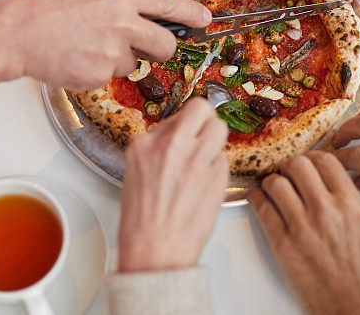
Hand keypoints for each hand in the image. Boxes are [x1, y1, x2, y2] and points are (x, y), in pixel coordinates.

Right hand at [0, 0, 211, 90]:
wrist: (16, 31)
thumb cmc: (49, 10)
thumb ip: (126, 5)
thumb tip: (153, 20)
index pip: (171, 5)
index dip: (192, 15)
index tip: (205, 20)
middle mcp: (123, 21)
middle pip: (166, 45)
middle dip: (161, 50)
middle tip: (144, 46)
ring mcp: (113, 50)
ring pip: (136, 63)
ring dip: (121, 59)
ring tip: (90, 45)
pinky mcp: (101, 74)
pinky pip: (112, 76)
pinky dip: (99, 71)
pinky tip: (78, 57)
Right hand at [117, 98, 228, 272]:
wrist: (156, 250)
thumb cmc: (143, 221)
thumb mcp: (136, 174)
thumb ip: (157, 150)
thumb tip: (176, 136)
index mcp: (145, 144)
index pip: (175, 115)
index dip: (183, 126)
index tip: (186, 133)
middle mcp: (172, 145)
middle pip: (201, 109)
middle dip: (204, 119)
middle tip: (202, 134)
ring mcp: (197, 157)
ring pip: (219, 127)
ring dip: (215, 140)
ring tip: (206, 158)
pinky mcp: (217, 174)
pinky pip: (223, 158)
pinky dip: (217, 167)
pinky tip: (205, 184)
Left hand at [247, 152, 359, 314]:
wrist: (352, 307)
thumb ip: (344, 198)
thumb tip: (323, 179)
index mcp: (350, 203)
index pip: (325, 160)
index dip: (312, 157)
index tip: (307, 162)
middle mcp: (326, 210)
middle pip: (298, 164)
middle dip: (290, 167)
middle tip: (288, 174)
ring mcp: (302, 226)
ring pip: (276, 183)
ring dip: (272, 182)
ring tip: (274, 189)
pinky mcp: (282, 244)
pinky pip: (261, 207)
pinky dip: (257, 198)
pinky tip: (259, 199)